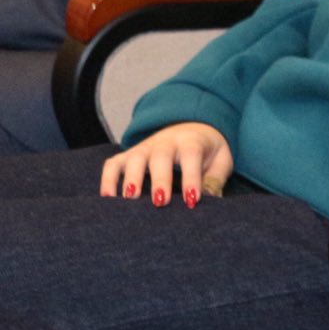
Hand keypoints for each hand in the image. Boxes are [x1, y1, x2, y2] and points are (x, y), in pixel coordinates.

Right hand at [99, 122, 233, 208]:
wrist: (192, 127)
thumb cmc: (207, 151)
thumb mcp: (220, 160)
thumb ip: (216, 178)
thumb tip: (211, 199)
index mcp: (191, 141)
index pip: (191, 155)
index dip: (191, 177)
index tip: (192, 201)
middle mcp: (166, 143)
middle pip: (161, 156)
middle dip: (160, 179)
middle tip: (160, 202)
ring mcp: (145, 148)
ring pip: (135, 158)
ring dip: (132, 178)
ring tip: (130, 198)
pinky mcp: (128, 156)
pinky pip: (113, 164)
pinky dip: (108, 179)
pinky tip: (108, 198)